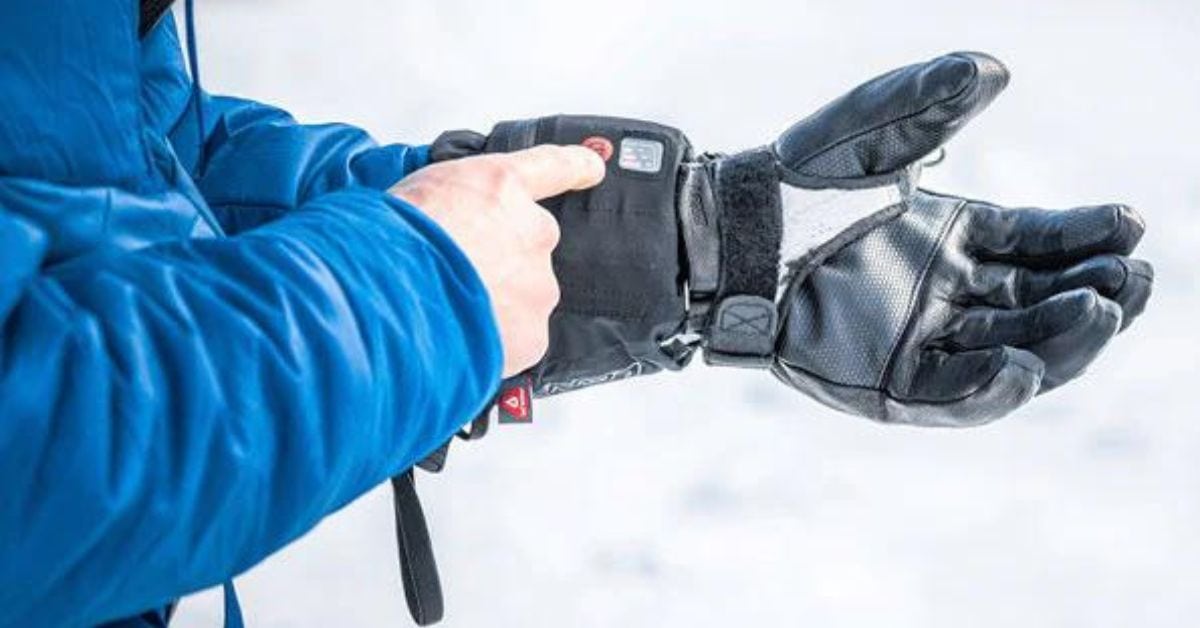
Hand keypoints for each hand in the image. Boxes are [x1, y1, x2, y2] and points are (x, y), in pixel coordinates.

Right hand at [390, 146, 604, 375]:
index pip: (554, 166)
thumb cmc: (390, 241)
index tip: (593, 167)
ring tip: (449, 311)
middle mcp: (531, 231)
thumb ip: (452, 206)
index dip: (577, 166)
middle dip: (501, 261)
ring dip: (495, 304)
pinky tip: (460, 339)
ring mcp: (537, 283)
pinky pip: (517, 339)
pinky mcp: (533, 332)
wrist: (390, 296)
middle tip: (458, 275)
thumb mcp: (416, 196)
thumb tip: (447, 228)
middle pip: (530, 246)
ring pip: (524, 296)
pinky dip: (494, 342)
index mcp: (500, 186)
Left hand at [768, 52, 1152, 424]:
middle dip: (1094, 293)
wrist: (731, 235)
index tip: (1130, 224)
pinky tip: (1028, 370)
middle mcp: (951, 293)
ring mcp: (922, 341)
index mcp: (958, 237)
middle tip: (1132, 280)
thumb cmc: (794, 181)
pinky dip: (992, 391)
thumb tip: (992, 69)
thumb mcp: (867, 133)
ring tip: (1101, 312)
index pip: (1041, 243)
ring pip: (1014, 352)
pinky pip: (953, 397)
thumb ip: (927, 101)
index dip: (1088, 236)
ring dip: (1063, 342)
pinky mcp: (888, 386)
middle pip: (1042, 304)